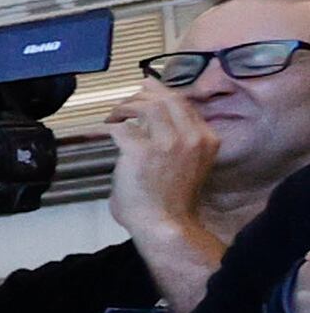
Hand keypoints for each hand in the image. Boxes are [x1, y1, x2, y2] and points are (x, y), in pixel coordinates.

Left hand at [106, 86, 226, 309]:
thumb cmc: (171, 201)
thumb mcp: (186, 164)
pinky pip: (122, 128)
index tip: (147, 88)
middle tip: (126, 102)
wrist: (165, 224)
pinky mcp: (142, 151)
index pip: (185, 105)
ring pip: (147, 106)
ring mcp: (168, 143)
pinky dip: (111, 126)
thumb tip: (148, 123)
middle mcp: (191, 137)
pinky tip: (105, 129)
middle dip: (144, 94)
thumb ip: (174, 142)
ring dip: (126, 106)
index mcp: (206, 140)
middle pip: (168, 99)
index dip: (163, 93)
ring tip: (114, 115)